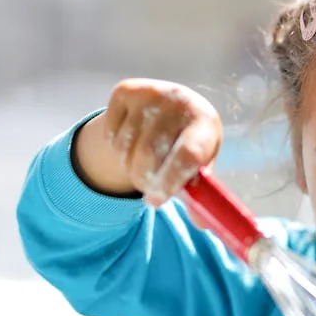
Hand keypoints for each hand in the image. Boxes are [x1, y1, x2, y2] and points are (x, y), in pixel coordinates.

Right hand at [74, 79, 221, 205]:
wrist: (171, 108)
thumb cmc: (188, 147)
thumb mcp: (198, 168)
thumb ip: (199, 196)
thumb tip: (202, 225)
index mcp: (205, 122)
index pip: (188, 154)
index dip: (170, 181)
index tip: (156, 201)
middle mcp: (180, 100)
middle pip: (150, 153)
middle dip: (144, 180)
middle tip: (148, 191)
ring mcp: (152, 92)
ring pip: (126, 146)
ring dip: (129, 167)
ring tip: (142, 167)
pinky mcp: (125, 90)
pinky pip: (111, 134)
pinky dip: (116, 150)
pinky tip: (131, 145)